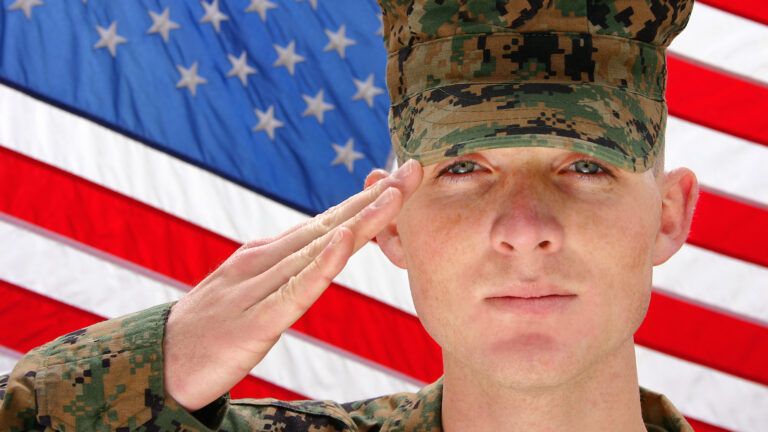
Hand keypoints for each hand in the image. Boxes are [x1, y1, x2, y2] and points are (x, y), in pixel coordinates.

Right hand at [162, 159, 422, 410]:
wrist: (158, 361)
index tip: (401, 181)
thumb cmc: (209, 328)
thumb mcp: (251, 292)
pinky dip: (323, 265)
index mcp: (266, 254)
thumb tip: (318, 248)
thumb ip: (283, 271)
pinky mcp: (255, 322)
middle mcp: (265, 260)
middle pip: (329, 224)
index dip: (365, 202)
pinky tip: (347, 243)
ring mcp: (259, 287)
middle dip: (375, 198)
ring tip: (396, 195)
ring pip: (319, 248)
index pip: (325, 223)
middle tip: (414, 169)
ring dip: (361, 220)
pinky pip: (295, 291)